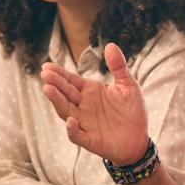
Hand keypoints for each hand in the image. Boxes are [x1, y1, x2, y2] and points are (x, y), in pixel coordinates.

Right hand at [41, 43, 148, 164]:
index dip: (59, 73)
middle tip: (45, 74)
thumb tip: (110, 45)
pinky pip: (77, 134)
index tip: (46, 65)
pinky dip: (72, 129)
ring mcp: (84, 123)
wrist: (139, 139)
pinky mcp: (89, 139)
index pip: (70, 80)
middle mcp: (83, 106)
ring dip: (57, 101)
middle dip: (55, 83)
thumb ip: (118, 67)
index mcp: (90, 91)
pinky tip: (71, 120)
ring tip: (48, 90)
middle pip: (65, 93)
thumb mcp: (128, 85)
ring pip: (66, 111)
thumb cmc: (132, 111)